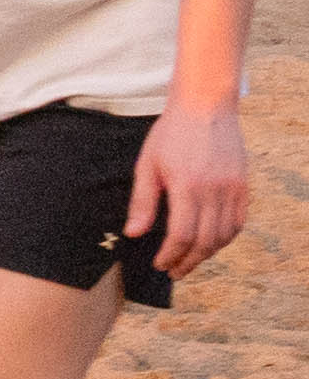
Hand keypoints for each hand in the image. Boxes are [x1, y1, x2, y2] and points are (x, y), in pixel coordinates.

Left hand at [136, 100, 250, 273]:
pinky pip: (238, 222)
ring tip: (189, 261)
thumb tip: (134, 234)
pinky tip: (210, 243)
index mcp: (187, 186)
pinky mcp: (244, 186)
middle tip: (173, 272)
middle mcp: (214, 191)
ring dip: (207, 253)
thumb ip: (142, 201)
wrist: (205, 106)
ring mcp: (233, 189)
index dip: (170, 255)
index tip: (160, 264)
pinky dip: (225, 238)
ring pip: (224, 235)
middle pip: (205, 241)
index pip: (182, 235)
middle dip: (188, 262)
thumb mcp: (147, 164)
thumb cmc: (171, 134)